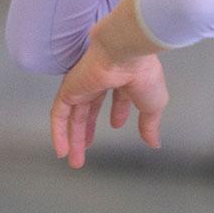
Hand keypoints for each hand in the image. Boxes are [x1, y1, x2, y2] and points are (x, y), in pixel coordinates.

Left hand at [49, 41, 168, 168]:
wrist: (125, 52)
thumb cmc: (144, 73)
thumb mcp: (153, 105)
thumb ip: (150, 124)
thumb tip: (154, 142)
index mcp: (124, 79)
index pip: (117, 97)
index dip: (117, 112)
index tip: (115, 125)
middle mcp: (101, 81)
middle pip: (90, 110)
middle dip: (87, 132)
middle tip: (85, 151)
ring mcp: (83, 85)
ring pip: (73, 116)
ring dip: (73, 139)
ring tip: (73, 160)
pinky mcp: (68, 89)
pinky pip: (58, 114)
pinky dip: (58, 133)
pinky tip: (61, 151)